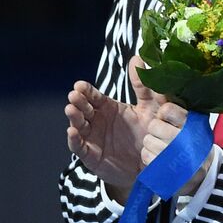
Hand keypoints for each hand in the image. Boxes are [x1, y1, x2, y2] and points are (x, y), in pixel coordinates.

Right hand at [65, 57, 164, 190]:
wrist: (151, 163)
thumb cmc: (148, 133)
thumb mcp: (150, 107)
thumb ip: (144, 85)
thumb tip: (138, 58)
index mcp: (108, 108)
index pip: (93, 96)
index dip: (86, 90)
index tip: (80, 85)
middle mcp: (97, 121)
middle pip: (83, 108)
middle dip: (78, 101)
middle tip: (74, 95)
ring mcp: (93, 138)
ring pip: (78, 125)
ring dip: (73, 117)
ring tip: (71, 109)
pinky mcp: (92, 155)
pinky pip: (80, 147)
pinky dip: (74, 140)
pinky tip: (72, 132)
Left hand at [141, 103, 212, 194]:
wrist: (200, 175)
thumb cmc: (192, 144)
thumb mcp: (192, 124)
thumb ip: (177, 110)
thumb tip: (157, 89)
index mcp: (191, 123)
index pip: (167, 109)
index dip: (163, 113)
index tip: (166, 118)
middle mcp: (184, 138)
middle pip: (154, 125)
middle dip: (155, 129)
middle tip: (164, 135)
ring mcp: (175, 155)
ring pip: (148, 140)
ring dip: (151, 144)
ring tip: (162, 149)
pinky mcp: (166, 169)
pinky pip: (146, 155)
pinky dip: (149, 157)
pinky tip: (160, 159)